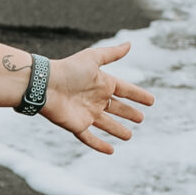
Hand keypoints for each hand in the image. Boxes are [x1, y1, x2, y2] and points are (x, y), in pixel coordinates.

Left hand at [38, 41, 153, 154]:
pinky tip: (110, 151)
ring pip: (106, 124)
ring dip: (117, 130)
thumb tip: (130, 44)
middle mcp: (96, 99)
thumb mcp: (92, 58)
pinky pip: (90, 138)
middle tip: (140, 119)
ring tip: (129, 135)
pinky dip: (99, 145)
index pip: (124, 90)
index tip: (151, 101)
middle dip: (128, 113)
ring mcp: (87, 113)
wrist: (44, 84)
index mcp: (102, 83)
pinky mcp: (77, 125)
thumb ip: (111, 53)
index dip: (137, 95)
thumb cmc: (68, 69)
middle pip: (117, 108)